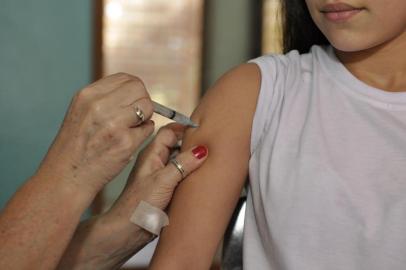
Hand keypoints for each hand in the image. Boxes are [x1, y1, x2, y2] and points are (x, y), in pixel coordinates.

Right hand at [35, 73, 154, 196]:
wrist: (68, 176)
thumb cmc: (76, 146)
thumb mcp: (81, 112)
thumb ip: (104, 98)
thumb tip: (134, 89)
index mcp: (88, 95)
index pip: (126, 78)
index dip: (134, 89)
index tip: (132, 101)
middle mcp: (100, 106)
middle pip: (140, 89)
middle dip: (142, 101)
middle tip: (135, 116)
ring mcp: (114, 124)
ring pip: (147, 107)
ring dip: (144, 117)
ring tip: (131, 128)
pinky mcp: (126, 142)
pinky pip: (149, 128)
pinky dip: (143, 134)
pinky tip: (129, 141)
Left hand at [58, 123, 207, 269]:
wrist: (130, 230)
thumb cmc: (138, 206)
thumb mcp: (163, 181)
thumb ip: (182, 164)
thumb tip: (201, 150)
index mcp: (152, 154)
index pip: (169, 132)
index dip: (184, 128)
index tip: (201, 130)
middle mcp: (157, 162)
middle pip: (177, 145)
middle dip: (192, 144)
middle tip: (210, 146)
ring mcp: (163, 175)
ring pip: (181, 160)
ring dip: (193, 161)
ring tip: (209, 160)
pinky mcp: (168, 188)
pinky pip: (183, 175)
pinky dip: (193, 174)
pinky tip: (202, 178)